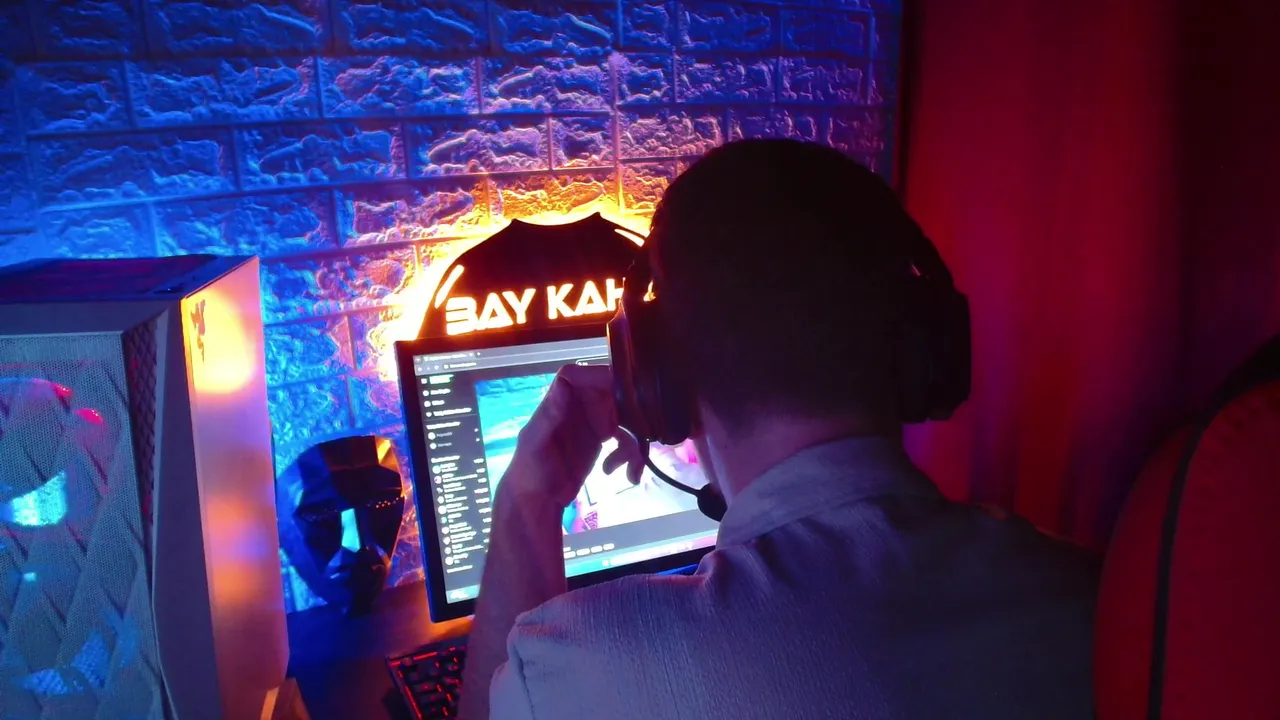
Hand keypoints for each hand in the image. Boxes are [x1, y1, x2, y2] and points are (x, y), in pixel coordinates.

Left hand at [501, 364, 643, 509]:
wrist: (537, 501)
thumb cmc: (529, 471)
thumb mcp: (535, 444)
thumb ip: (550, 414)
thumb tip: (564, 384)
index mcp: (559, 400)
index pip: (581, 374)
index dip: (601, 376)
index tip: (622, 391)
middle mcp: (578, 405)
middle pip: (612, 392)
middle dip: (631, 413)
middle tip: (639, 436)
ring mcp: (593, 420)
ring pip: (625, 415)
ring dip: (635, 441)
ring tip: (632, 468)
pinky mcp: (603, 437)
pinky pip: (627, 436)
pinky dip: (632, 456)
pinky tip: (628, 475)